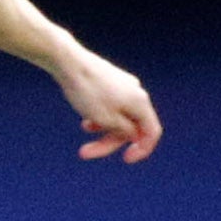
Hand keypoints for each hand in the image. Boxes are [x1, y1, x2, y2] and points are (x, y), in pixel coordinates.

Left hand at [54, 46, 160, 161]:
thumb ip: (124, 131)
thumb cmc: (87, 91)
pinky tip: (85, 119)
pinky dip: (99, 116)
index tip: (125, 159)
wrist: (68, 61)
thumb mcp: (106, 120)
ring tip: (85, 127)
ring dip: (102, 129)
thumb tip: (134, 135)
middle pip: (130, 126)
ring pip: (119, 117)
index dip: (142, 149)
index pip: (152, 132)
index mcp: (140, 102)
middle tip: (84, 152)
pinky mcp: (110, 81)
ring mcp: (123, 85)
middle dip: (109, 141)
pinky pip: (111, 106)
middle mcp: (136, 92)